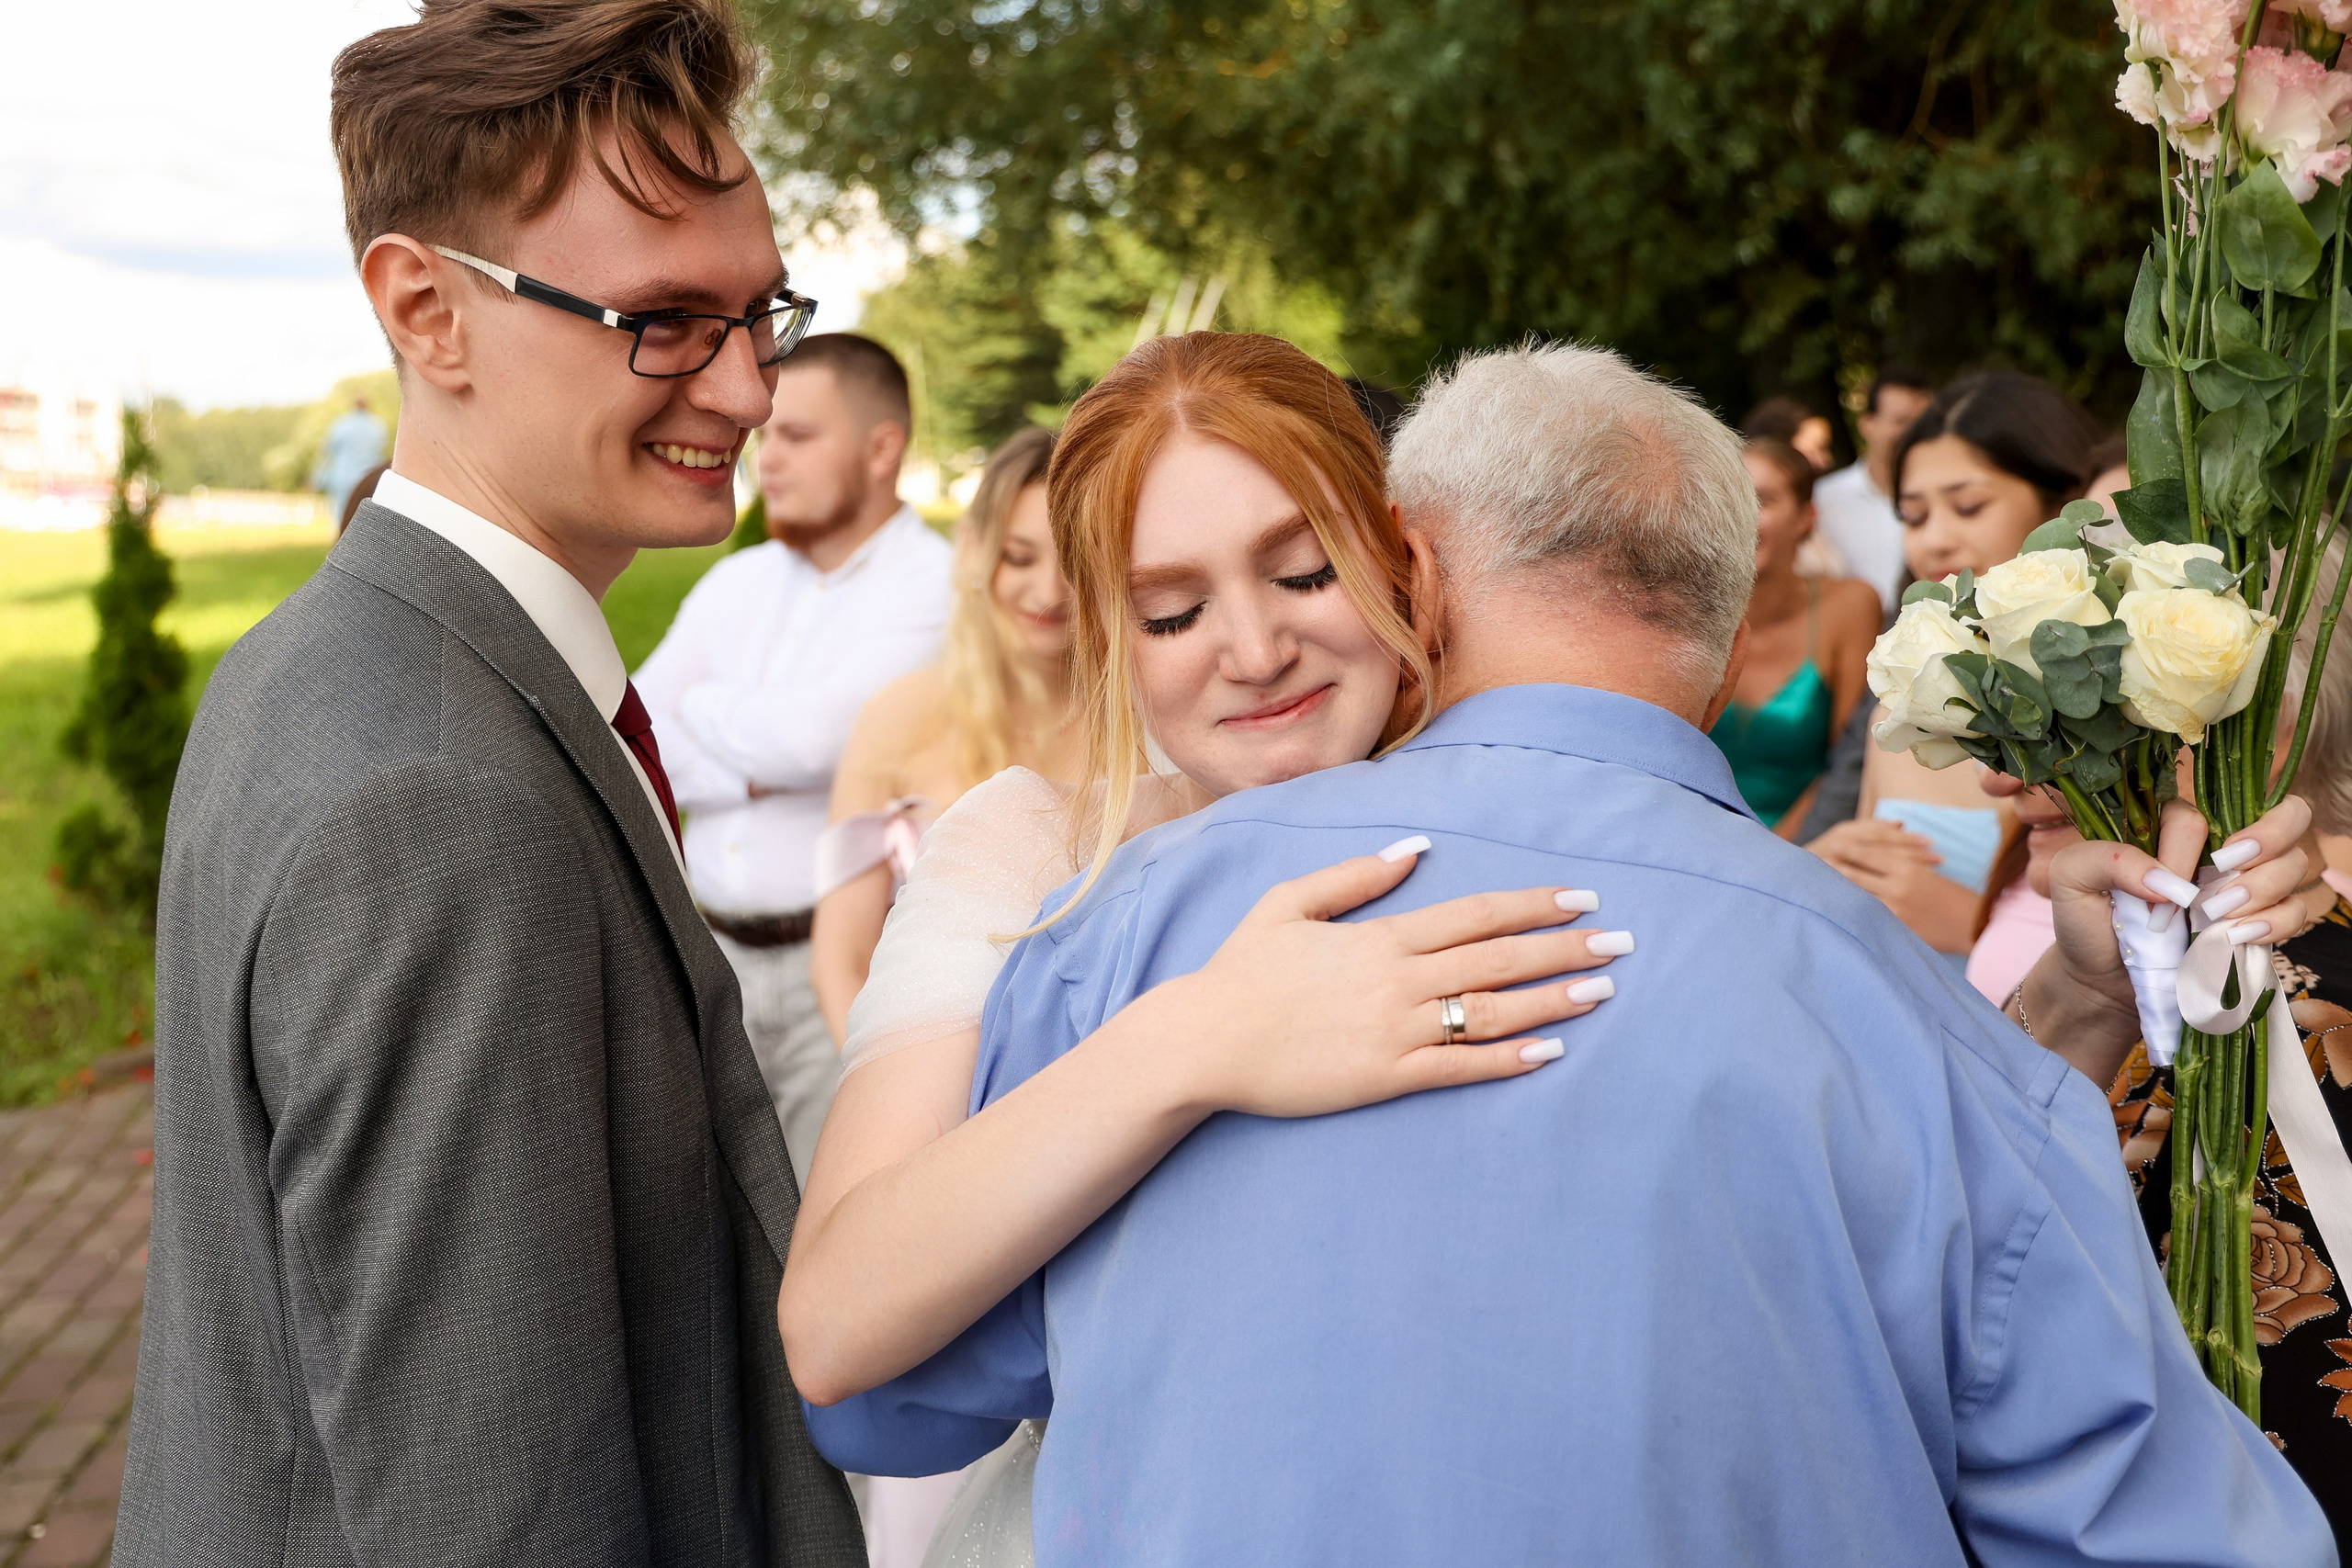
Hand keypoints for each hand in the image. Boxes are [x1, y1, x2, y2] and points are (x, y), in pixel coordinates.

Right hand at [1141, 840, 1623, 1118]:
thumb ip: (1356, 875)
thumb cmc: (1242, 972)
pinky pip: (1460, 1067)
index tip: (1581, 898)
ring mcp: (1396, 1031)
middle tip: (1621, 943)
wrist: (1204, 1042)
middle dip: (1564, 948)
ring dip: (1552, 1000)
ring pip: (1492, 1012)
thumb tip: (1416, 847)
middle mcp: (1398, 981)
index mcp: (1381, 937)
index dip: (1533, 904)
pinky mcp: (1386, 1077)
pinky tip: (1550, 1052)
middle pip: (1498, 958)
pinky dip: (1508, 1060)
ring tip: (1601, 993)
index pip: (1475, 913)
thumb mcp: (1289, 903)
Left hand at [1807, 818, 1974, 952]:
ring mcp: (1896, 910)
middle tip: (1813, 863)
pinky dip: (1852, 915)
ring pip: (1858, 897)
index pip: (1871, 855)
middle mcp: (1898, 887)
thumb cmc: (1953, 897)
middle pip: (1857, 875)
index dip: (1850, 850)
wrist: (1976, 925)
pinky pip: (1868, 920)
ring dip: (1837, 892)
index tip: (1832, 844)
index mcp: (1908, 868)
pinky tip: (1837, 915)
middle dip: (1835, 869)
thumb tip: (1874, 859)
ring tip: (1817, 887)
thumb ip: (1901, 866)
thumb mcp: (1928, 874)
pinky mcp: (1896, 930)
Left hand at [2028, 794, 2314, 1083]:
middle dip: (2271, 838)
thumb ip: (2107, 859)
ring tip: (2217, 921)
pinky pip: (2295, 912)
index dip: (2184, 853)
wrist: (2099, 982)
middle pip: (2283, 817)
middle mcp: (2216, 850)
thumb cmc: (2085, 923)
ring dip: (2263, 890)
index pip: (2199, 817)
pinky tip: (2237, 938)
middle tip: (2226, 879)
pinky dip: (2274, 924)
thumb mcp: (2070, 879)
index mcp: (2171, 829)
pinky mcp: (2257, 924)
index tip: (2165, 893)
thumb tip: (2169, 881)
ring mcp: (2244, 886)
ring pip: (2293, 865)